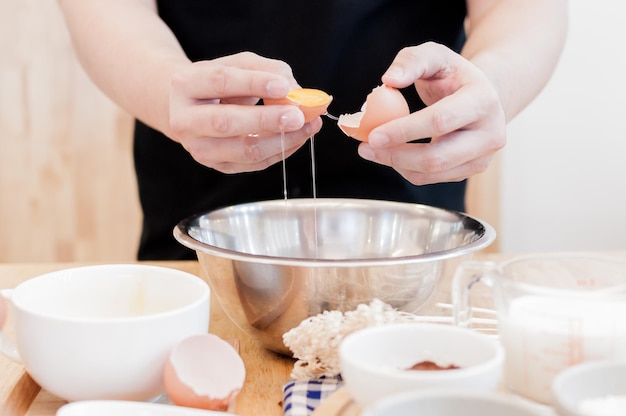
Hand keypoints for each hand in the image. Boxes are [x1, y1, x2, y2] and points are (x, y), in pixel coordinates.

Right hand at [168, 52, 322, 173]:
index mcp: (185, 85)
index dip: (253, 83)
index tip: (283, 86)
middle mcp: (185, 120)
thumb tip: (296, 90)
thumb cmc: (219, 83)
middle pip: (226, 123)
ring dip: (281, 140)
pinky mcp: (218, 166)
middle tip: (297, 115)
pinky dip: (281, 151)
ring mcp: (200, 148)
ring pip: (243, 150)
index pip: (220, 82)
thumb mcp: (237, 65)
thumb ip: (266, 70)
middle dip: (266, 120)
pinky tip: (297, 138)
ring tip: (308, 127)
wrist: (191, 109)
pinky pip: (255, 163)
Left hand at [357, 42, 505, 184]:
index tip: (373, 135)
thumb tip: (389, 80)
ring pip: (433, 172)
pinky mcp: (471, 169)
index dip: (404, 131)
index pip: (439, 121)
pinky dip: (407, 169)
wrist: (484, 95)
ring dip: (397, 165)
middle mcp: (490, 133)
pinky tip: (393, 154)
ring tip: (373, 151)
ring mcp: (483, 156)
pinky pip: (433, 178)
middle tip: (366, 148)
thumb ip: (411, 60)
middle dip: (396, 155)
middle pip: (437, 157)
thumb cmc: (454, 75)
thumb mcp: (435, 56)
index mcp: (483, 101)